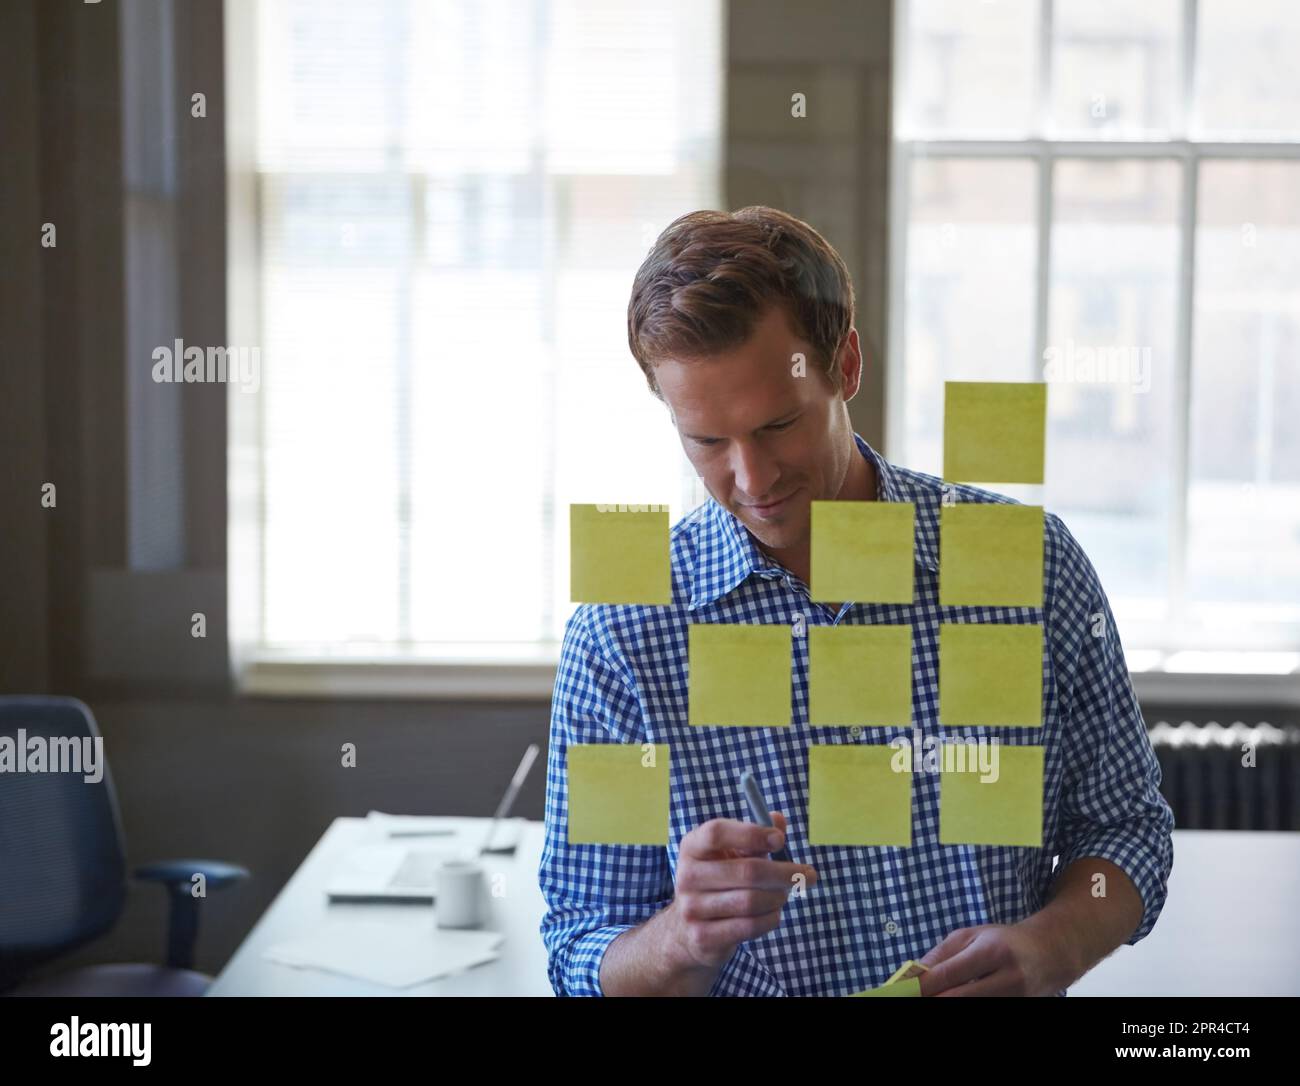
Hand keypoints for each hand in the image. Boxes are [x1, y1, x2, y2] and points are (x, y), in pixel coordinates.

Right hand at [667, 813, 818, 971]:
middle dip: (785, 873)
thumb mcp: (731, 854)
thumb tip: (778, 821)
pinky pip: (750, 926)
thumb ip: (755, 837)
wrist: (688, 929)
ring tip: (784, 894)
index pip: (717, 832)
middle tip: (809, 874)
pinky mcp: (703, 936)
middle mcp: (687, 876)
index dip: (752, 833)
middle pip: (746, 871)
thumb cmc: (720, 881)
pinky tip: (773, 912)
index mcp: (692, 846)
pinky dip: (771, 918)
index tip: (780, 840)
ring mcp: (692, 908)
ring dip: (778, 897)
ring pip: (752, 901)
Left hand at [916, 917, 1074, 995]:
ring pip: (973, 1007)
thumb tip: (914, 974)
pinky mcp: (1020, 1008)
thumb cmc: (1005, 941)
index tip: (902, 991)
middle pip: (958, 999)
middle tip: (913, 998)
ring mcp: (1016, 998)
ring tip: (936, 996)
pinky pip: (986, 1010)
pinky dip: (968, 1005)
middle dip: (933, 1000)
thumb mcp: (972, 936)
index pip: (948, 975)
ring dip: (949, 1003)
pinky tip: (957, 996)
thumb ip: (942, 954)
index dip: (922, 987)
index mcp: (992, 952)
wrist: (1052, 954)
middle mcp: (1007, 978)